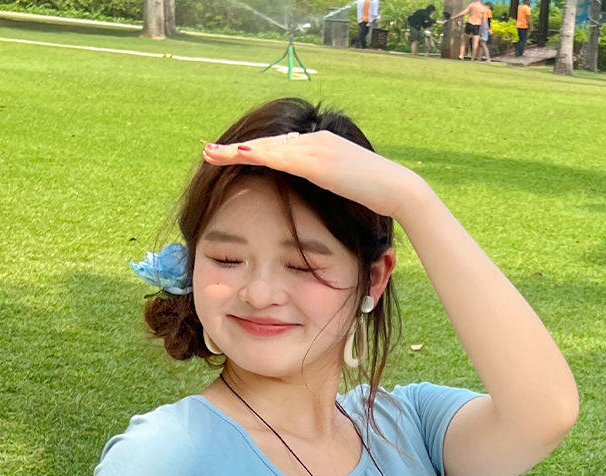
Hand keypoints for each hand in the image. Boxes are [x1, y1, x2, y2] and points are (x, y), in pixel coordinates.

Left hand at [202, 130, 427, 219]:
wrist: (397, 190)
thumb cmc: (375, 198)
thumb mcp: (343, 191)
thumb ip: (326, 189)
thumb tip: (314, 203)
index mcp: (319, 148)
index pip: (278, 148)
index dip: (252, 152)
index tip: (229, 156)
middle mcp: (314, 141)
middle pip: (267, 144)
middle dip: (236, 148)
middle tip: (208, 150)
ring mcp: (316, 148)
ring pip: (269, 147)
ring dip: (238, 150)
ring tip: (212, 153)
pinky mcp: (318, 160)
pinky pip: (282, 157)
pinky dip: (259, 155)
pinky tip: (238, 155)